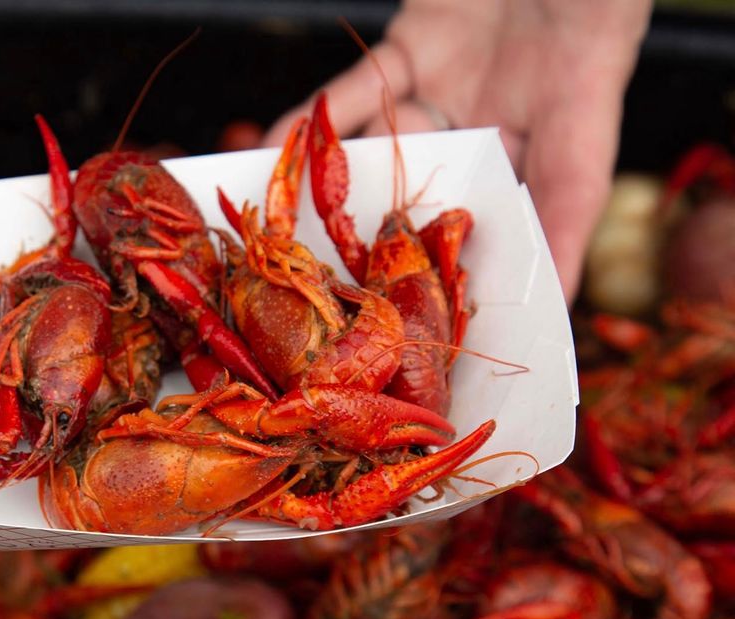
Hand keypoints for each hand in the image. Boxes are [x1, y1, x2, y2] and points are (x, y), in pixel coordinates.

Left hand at [265, 0, 651, 300]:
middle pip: (421, 202)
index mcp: (541, 164)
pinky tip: (274, 148)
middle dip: (372, 242)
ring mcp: (444, 94)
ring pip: (378, 152)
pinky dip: (315, 118)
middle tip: (323, 288)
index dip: (449, 283)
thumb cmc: (598, 19)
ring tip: (281, 229)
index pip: (490, 238)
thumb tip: (558, 306)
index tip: (408, 332)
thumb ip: (568, 216)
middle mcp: (488, 135)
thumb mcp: (589, 130)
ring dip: (328, 184)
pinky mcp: (410, 49)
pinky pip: (354, 92)